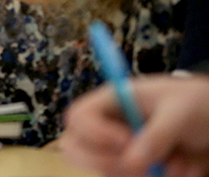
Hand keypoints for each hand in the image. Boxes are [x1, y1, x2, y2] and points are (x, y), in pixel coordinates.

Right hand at [62, 74, 208, 176]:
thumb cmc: (195, 102)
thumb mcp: (180, 111)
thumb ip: (157, 133)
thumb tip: (130, 162)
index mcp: (111, 100)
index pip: (78, 116)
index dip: (94, 132)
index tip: (126, 140)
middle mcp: (108, 125)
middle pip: (75, 148)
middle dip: (106, 161)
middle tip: (141, 165)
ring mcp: (119, 149)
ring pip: (106, 171)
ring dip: (142, 173)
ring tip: (178, 160)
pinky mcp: (134, 167)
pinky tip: (180, 166)